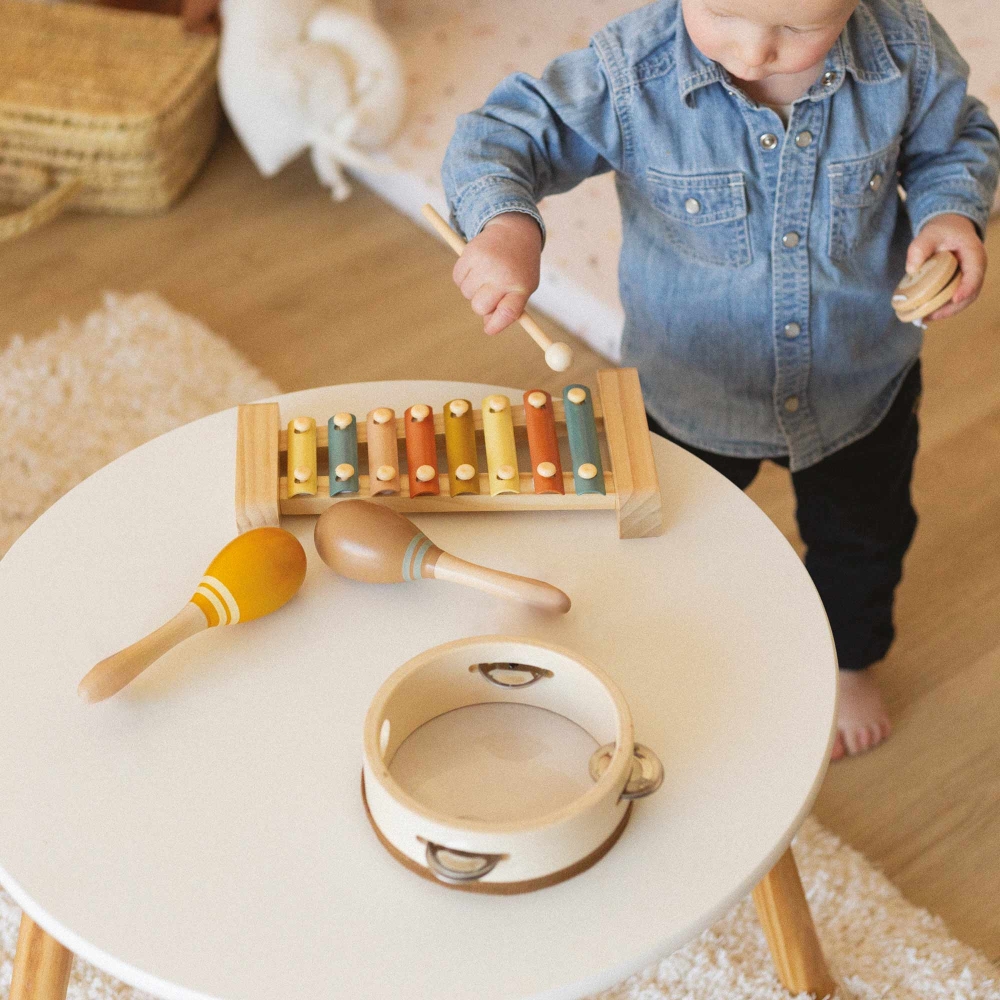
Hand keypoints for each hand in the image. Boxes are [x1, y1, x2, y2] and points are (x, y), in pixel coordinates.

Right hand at [453, 213, 541, 335]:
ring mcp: (486, 263)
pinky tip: (476, 267)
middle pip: (480, 307)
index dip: (495, 325)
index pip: (507, 314)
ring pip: (467, 293)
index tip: (489, 329)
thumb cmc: (519, 267)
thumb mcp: (522, 287)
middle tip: (489, 293)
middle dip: (481, 306)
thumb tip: (487, 327)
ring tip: (486, 274)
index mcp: (521, 287)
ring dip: (472, 289)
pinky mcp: (470, 252)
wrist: (515, 230)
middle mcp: (503, 275)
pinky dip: (463, 277)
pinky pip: (457, 278)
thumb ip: (508, 309)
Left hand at [905, 214, 986, 320]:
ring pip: (963, 300)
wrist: (950, 229)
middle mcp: (976, 269)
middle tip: (931, 315)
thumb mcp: (929, 234)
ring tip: (925, 318)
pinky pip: (955, 299)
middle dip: (952, 307)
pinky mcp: (961, 284)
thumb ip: (920, 248)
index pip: (975, 273)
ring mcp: (970, 278)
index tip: (955, 299)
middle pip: (971, 293)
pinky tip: (926, 313)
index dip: (967, 288)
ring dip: (946, 311)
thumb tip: (911, 269)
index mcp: (974, 254)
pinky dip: (943, 307)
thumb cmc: (942, 231)